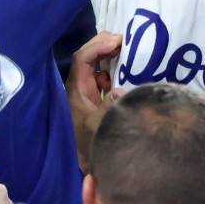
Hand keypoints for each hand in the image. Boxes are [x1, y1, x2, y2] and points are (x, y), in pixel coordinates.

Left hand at [65, 31, 125, 172]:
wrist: (90, 163)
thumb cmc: (92, 144)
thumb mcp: (100, 126)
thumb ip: (110, 108)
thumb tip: (121, 91)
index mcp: (76, 89)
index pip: (82, 58)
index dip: (98, 46)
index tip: (117, 41)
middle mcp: (80, 86)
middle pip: (88, 56)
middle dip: (104, 44)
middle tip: (125, 40)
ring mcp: (88, 91)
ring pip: (97, 65)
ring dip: (110, 55)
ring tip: (128, 49)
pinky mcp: (97, 98)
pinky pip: (105, 76)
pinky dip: (115, 69)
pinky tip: (127, 70)